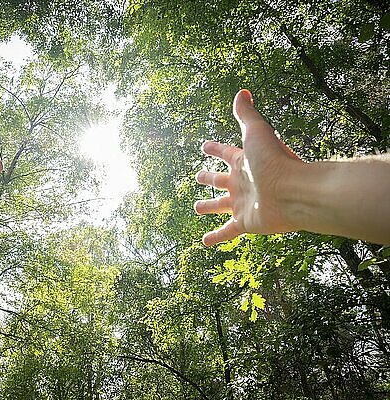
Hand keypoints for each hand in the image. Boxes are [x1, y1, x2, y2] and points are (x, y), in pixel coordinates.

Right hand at [194, 89, 303, 245]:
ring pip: (219, 206)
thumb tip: (242, 91)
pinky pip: (226, 232)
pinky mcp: (244, 222)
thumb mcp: (256, 132)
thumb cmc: (276, 160)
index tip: (204, 146)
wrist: (294, 192)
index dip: (214, 149)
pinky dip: (215, 237)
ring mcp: (242, 204)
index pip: (224, 153)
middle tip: (198, 176)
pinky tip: (204, 242)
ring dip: (208, 207)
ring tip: (197, 208)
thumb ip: (247, 114)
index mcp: (243, 162)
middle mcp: (241, 183)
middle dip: (208, 179)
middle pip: (219, 180)